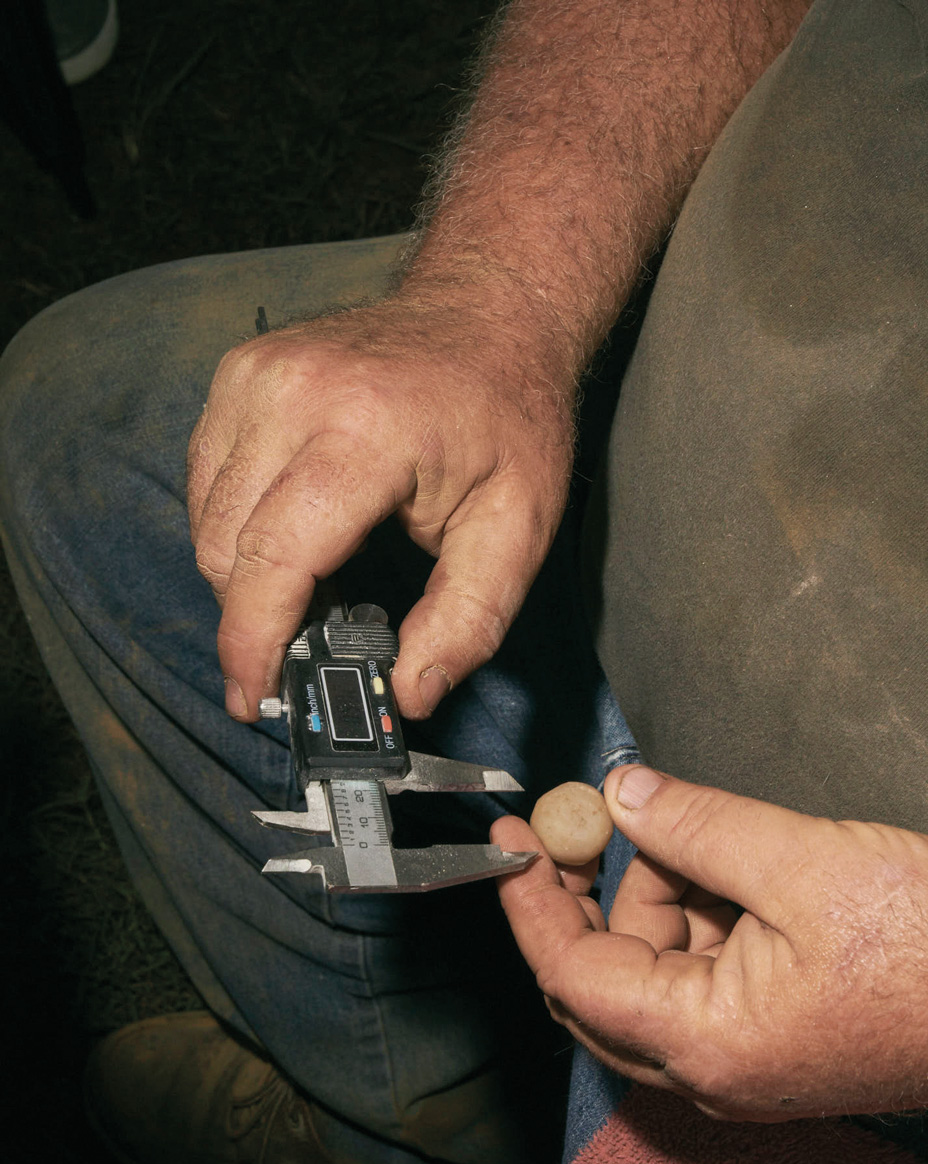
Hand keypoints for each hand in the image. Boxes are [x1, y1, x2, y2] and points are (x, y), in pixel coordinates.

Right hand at [187, 292, 573, 720]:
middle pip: (227, 545)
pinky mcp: (241, 370)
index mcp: (367, 432)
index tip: (255, 696)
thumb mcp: (519, 528)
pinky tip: (285, 538)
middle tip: (294, 656)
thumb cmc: (509, 416)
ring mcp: (258, 375)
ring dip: (239, 575)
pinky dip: (232, 524)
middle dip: (249, 619)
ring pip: (206, 515)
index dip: (255, 640)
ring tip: (299, 596)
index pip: (277, 555)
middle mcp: (294, 394)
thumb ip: (467, 621)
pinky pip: (207, 475)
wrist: (490, 312)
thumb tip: (412, 694)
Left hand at [495, 765, 927, 1120]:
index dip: (529, 903)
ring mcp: (744, 1059)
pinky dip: (698, 911)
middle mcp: (713, 1068)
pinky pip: (702, 972)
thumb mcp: (802, 862)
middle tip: (584, 821)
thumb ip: (695, 826)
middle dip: (589, 894)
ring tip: (695, 833)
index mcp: (708, 1042)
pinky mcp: (772, 1037)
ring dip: (656, 893)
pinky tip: (728, 865)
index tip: (508, 843)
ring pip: (654, 969)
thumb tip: (621, 795)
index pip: (573, 974)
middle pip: (603, 979)